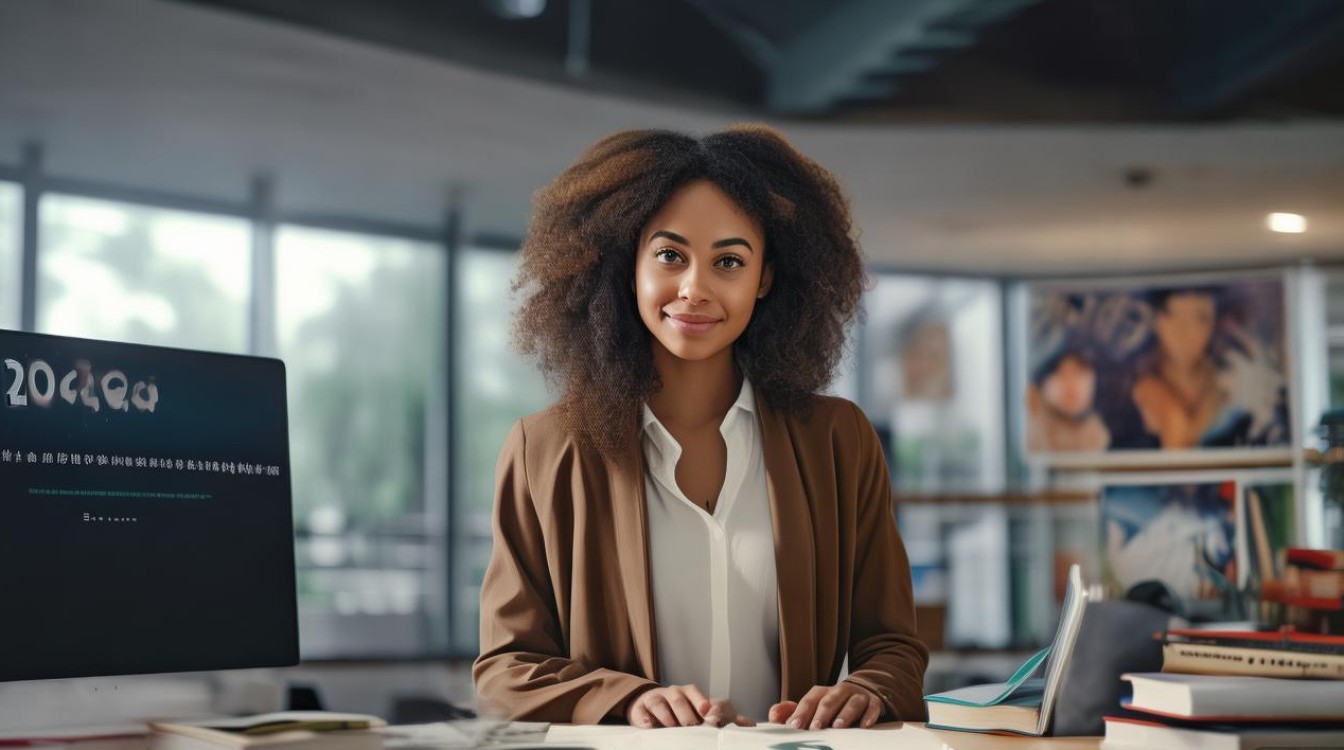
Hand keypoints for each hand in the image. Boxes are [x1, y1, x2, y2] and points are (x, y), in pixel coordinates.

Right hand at [627, 684, 754, 727]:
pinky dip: (646, 718)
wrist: (650, 707)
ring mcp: (657, 699)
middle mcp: (674, 693)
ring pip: (661, 702)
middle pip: (680, 697)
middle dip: (687, 712)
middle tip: (693, 725)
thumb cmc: (683, 711)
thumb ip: (725, 719)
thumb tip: (748, 725)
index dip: (705, 703)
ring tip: (673, 726)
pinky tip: (651, 727)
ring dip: (667, 714)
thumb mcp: (704, 713)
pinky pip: (642, 711)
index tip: (710, 715)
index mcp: (692, 694)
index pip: (699, 695)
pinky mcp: (641, 708)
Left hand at [769, 683, 881, 729]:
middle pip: (829, 700)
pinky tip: (864, 725)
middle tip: (815, 728)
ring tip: (838, 726)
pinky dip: (869, 715)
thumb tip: (773, 716)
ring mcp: (857, 695)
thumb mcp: (813, 706)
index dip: (801, 712)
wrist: (864, 690)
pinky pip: (873, 707)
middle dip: (822, 714)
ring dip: (845, 714)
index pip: (809, 700)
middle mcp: (839, 691)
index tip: (794, 726)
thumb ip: (792, 711)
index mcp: (822, 693)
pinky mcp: (873, 702)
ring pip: (851, 702)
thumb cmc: (834, 703)